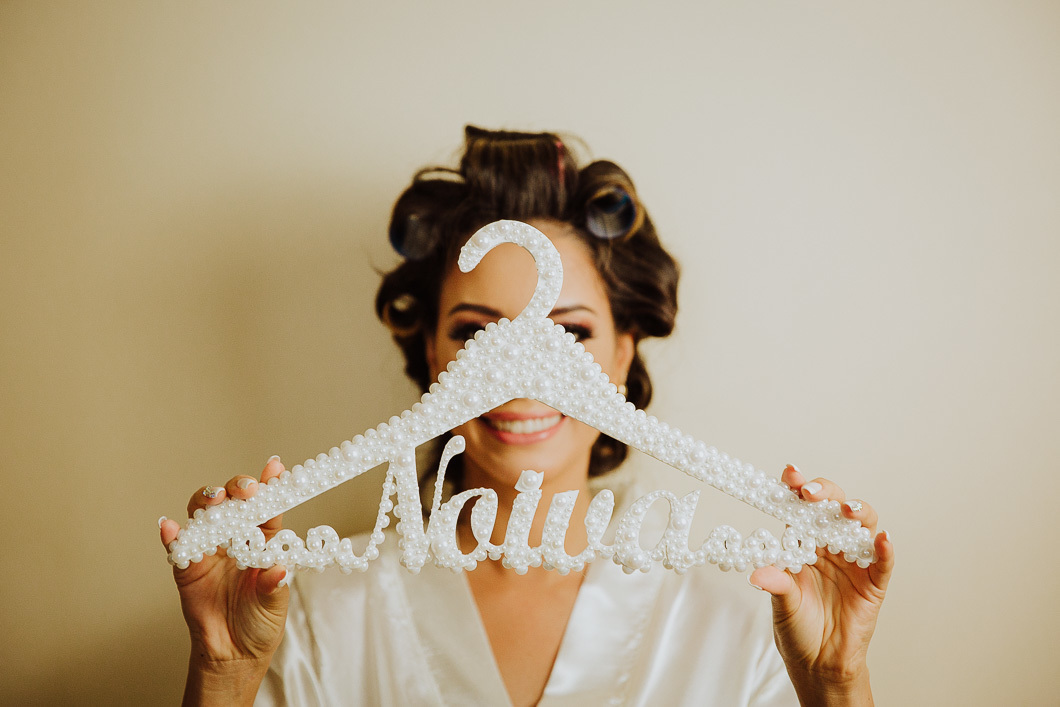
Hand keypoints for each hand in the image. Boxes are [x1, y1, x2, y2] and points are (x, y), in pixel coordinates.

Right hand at [159, 457, 289, 704]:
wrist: (233, 655)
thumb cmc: (260, 622)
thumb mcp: (274, 604)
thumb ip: (273, 585)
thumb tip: (277, 569)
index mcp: (263, 541)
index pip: (268, 508)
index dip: (271, 486)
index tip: (275, 468)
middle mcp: (236, 539)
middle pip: (234, 503)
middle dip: (238, 489)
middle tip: (245, 490)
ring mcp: (210, 551)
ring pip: (205, 515)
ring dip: (207, 501)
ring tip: (214, 499)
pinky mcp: (187, 568)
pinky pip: (178, 547)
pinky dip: (172, 535)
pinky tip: (171, 527)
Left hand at [749, 465, 893, 705]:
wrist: (819, 662)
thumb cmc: (797, 627)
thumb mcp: (781, 604)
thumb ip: (775, 584)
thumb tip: (756, 572)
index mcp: (804, 543)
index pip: (801, 509)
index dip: (798, 489)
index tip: (789, 475)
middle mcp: (830, 546)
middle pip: (833, 508)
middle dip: (825, 494)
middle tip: (811, 493)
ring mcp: (854, 562)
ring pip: (862, 526)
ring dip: (857, 513)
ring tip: (847, 510)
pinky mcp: (874, 583)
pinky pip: (883, 562)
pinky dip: (885, 549)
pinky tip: (882, 539)